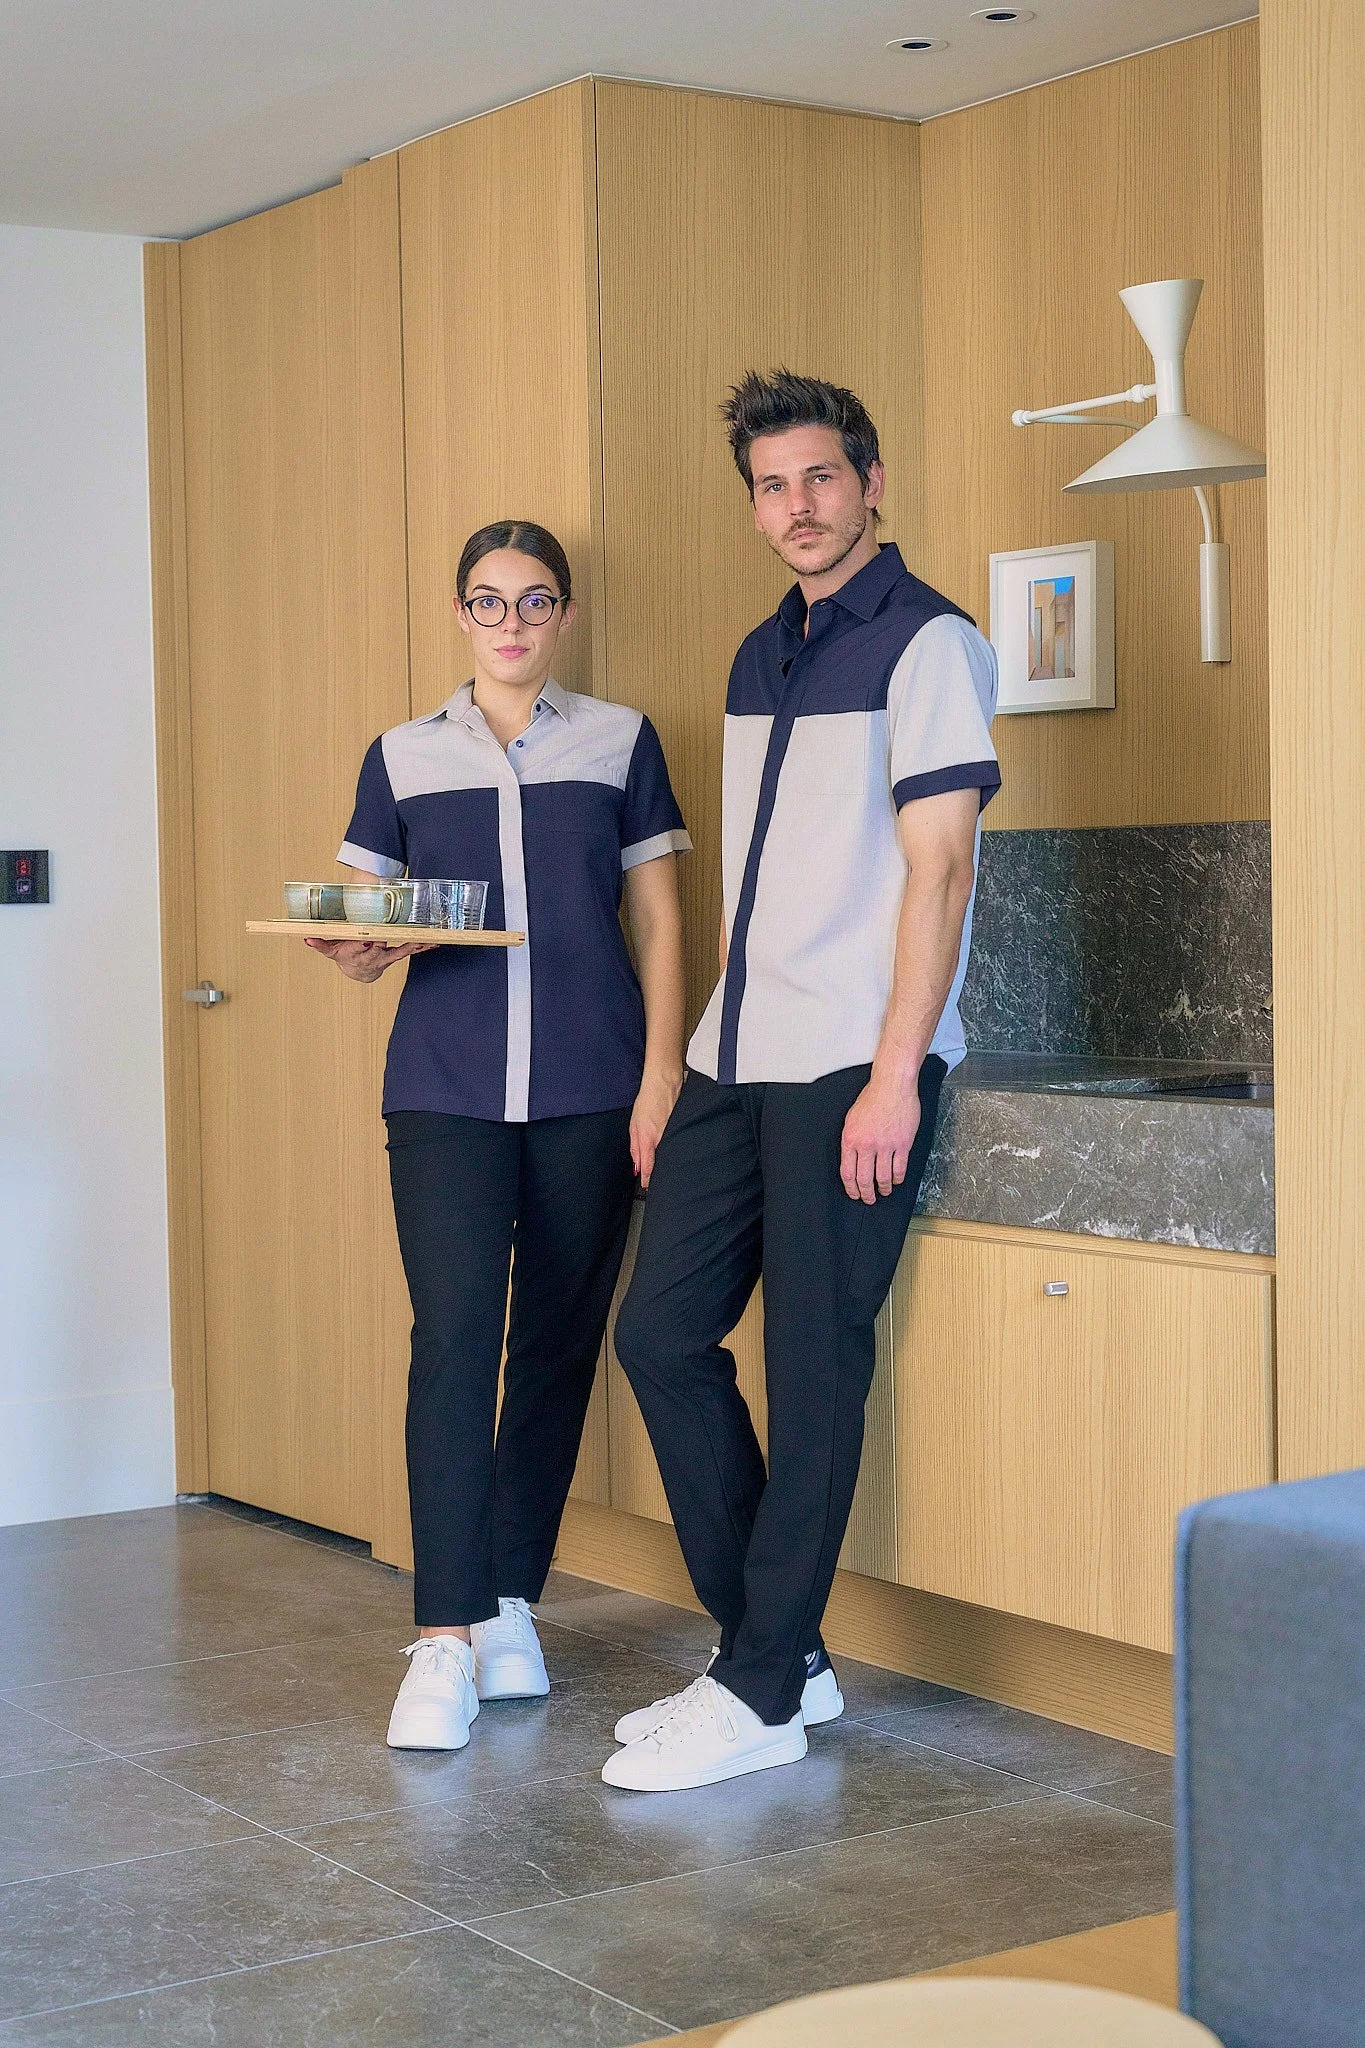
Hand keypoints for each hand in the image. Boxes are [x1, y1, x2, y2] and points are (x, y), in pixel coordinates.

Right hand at [304, 936, 433, 982]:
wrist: (358, 971)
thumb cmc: (344, 955)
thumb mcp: (330, 950)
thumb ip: (320, 944)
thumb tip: (307, 938)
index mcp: (356, 953)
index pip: (359, 949)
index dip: (363, 946)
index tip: (368, 940)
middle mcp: (373, 956)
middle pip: (380, 950)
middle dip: (386, 944)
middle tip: (395, 937)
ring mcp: (386, 957)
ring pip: (400, 951)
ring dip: (413, 946)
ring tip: (425, 941)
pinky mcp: (396, 955)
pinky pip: (410, 950)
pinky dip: (423, 947)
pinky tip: (434, 942)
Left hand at [630, 1066, 682, 1189]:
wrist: (664, 1083)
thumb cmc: (648, 1100)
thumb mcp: (634, 1124)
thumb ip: (635, 1146)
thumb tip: (636, 1166)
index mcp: (647, 1138)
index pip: (648, 1166)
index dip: (648, 1179)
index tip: (647, 1187)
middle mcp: (661, 1138)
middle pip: (659, 1163)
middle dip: (657, 1175)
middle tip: (655, 1184)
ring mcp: (672, 1134)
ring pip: (668, 1154)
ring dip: (665, 1163)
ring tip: (664, 1171)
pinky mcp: (680, 1128)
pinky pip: (675, 1144)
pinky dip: (673, 1150)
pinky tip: (673, 1153)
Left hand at [840, 1065, 921, 1204]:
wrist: (892, 1086)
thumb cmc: (872, 1098)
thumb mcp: (852, 1119)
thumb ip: (851, 1140)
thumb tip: (852, 1160)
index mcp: (851, 1139)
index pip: (847, 1172)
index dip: (851, 1188)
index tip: (854, 1194)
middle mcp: (866, 1145)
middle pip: (864, 1179)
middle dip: (866, 1194)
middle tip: (869, 1200)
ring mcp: (885, 1145)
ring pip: (883, 1177)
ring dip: (884, 1189)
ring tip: (884, 1192)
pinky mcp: (902, 1144)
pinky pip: (899, 1168)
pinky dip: (897, 1178)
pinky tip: (896, 1180)